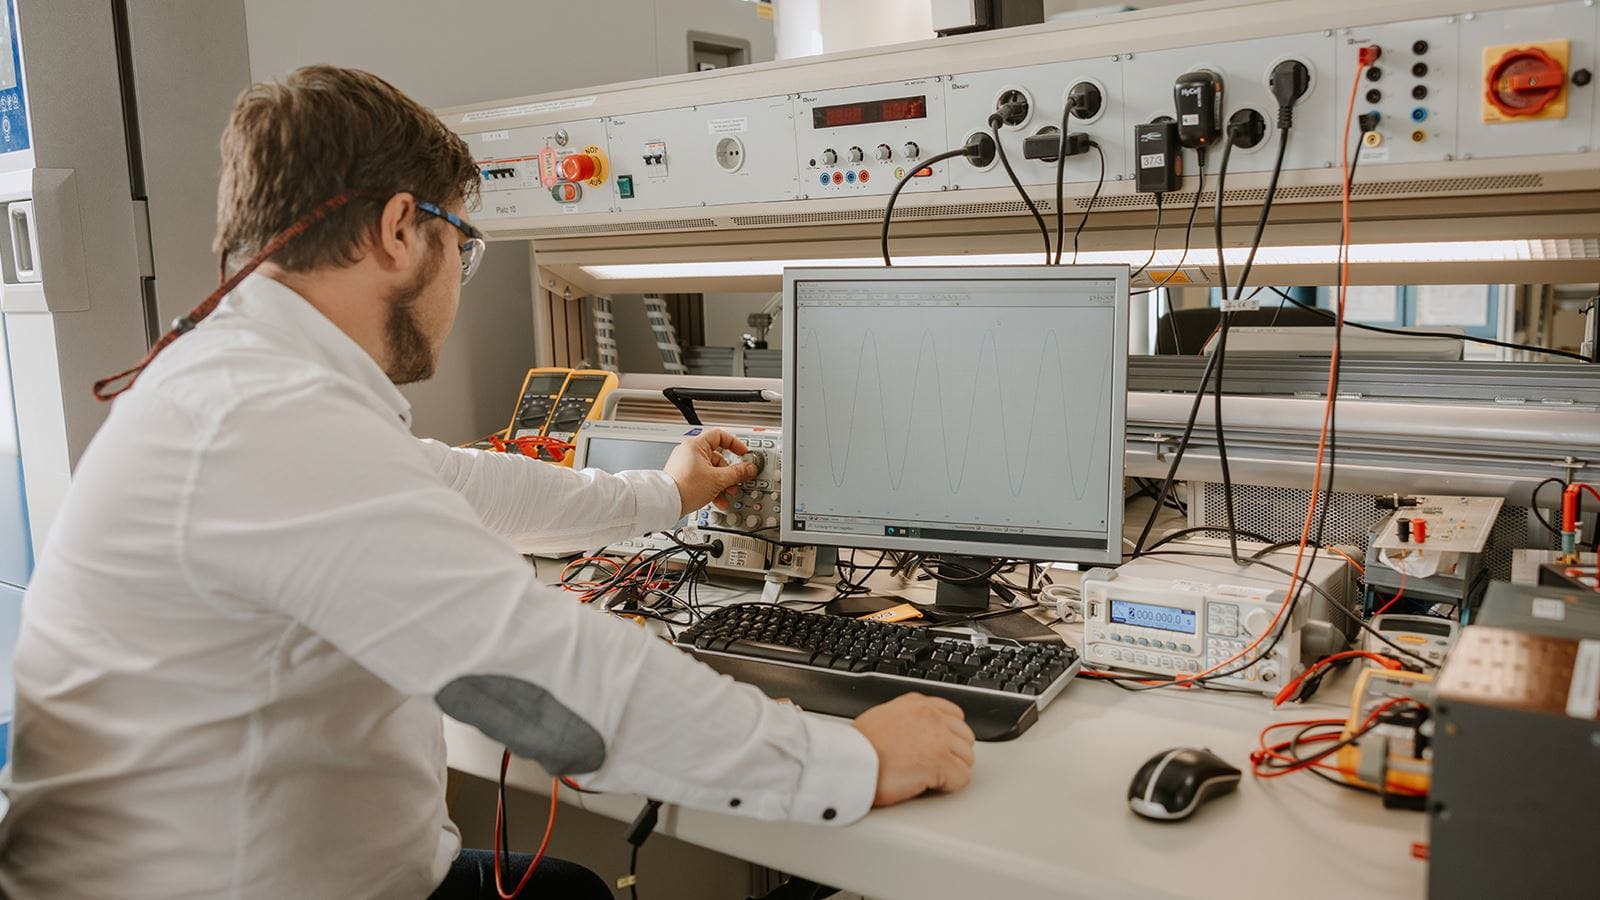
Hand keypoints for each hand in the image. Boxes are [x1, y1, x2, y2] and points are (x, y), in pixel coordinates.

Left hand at [664, 429, 757, 515]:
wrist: (666, 503)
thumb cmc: (685, 487)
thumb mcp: (718, 479)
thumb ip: (737, 472)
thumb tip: (750, 468)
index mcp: (696, 445)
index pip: (720, 436)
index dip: (735, 444)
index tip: (743, 454)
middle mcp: (689, 452)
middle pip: (718, 457)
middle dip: (729, 473)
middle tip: (737, 481)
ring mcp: (686, 465)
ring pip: (712, 471)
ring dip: (723, 484)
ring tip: (727, 494)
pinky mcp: (684, 477)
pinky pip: (703, 479)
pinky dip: (712, 488)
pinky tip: (718, 500)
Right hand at [851, 693, 975, 806]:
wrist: (848, 761)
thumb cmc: (857, 748)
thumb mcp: (883, 718)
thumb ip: (906, 720)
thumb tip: (914, 734)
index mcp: (917, 703)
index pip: (955, 714)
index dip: (949, 736)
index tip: (941, 748)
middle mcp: (931, 716)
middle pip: (965, 737)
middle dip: (953, 754)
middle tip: (934, 768)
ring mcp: (938, 737)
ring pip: (967, 758)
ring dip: (951, 771)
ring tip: (929, 778)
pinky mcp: (940, 761)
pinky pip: (962, 778)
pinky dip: (949, 786)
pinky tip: (929, 786)